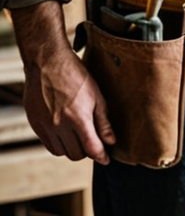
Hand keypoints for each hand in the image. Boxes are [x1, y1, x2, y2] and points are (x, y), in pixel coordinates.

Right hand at [23, 48, 115, 163]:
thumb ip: (103, 121)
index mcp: (78, 118)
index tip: (106, 159)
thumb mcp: (97, 96)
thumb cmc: (76, 75)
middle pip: (76, 154)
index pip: (92, 148)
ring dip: (73, 149)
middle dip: (88, 152)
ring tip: (80, 137)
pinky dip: (59, 144)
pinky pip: (48, 145)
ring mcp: (45, 126)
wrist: (48, 63)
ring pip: (62, 152)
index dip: (101, 156)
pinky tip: (66, 133)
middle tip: (94, 142)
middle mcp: (60, 125)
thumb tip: (110, 141)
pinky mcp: (35, 124)